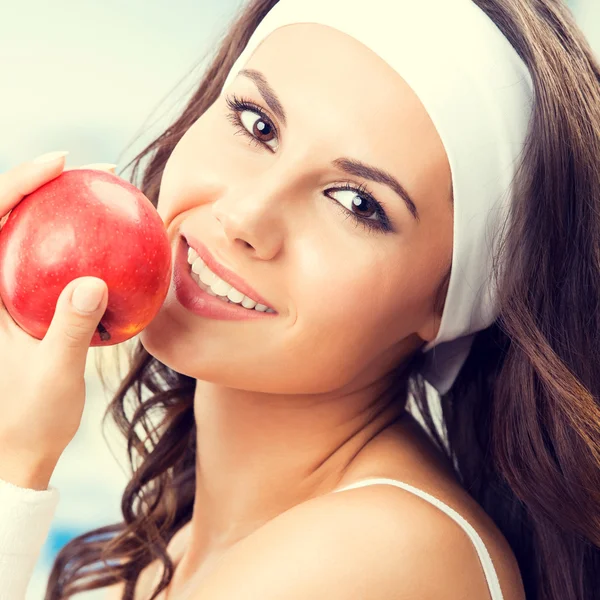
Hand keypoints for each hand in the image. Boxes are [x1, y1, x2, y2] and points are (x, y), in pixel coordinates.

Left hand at [0, 152, 114, 489]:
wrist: (13, 453)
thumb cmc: (27, 421)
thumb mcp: (53, 379)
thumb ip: (71, 331)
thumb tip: (94, 282)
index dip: (18, 183)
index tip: (62, 164)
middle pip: (7, 219)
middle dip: (43, 183)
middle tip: (94, 171)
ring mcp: (3, 300)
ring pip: (25, 237)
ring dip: (59, 209)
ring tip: (100, 194)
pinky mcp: (19, 311)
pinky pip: (44, 264)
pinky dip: (72, 245)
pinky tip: (107, 246)